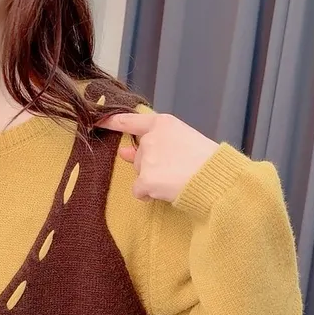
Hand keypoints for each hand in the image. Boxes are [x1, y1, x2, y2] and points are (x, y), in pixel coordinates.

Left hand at [102, 111, 217, 202]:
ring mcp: (147, 159)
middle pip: (139, 156)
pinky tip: (167, 191)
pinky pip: (139, 191)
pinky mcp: (146, 179)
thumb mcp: (182, 141)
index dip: (112, 121)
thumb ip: (152, 143)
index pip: (130, 120)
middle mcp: (151, 138)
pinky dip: (149, 194)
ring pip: (139, 174)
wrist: (216, 178)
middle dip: (151, 165)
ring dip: (152, 180)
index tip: (97, 120)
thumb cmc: (206, 160)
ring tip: (176, 179)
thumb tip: (123, 152)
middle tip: (176, 169)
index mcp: (162, 123)